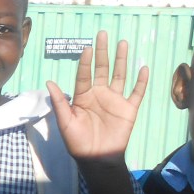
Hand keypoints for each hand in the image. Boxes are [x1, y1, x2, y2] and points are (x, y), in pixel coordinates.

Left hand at [47, 30, 147, 163]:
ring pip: (119, 75)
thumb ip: (59, 102)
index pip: (84, 74)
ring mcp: (115, 100)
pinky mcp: (129, 109)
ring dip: (122, 60)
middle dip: (103, 52)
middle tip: (102, 34)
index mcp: (83, 96)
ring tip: (123, 42)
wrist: (97, 159)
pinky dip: (141, 81)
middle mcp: (99, 94)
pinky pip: (137, 93)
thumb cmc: (78, 142)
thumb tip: (49, 81)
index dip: (86, 61)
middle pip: (102, 69)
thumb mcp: (65, 122)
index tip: (87, 47)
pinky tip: (143, 67)